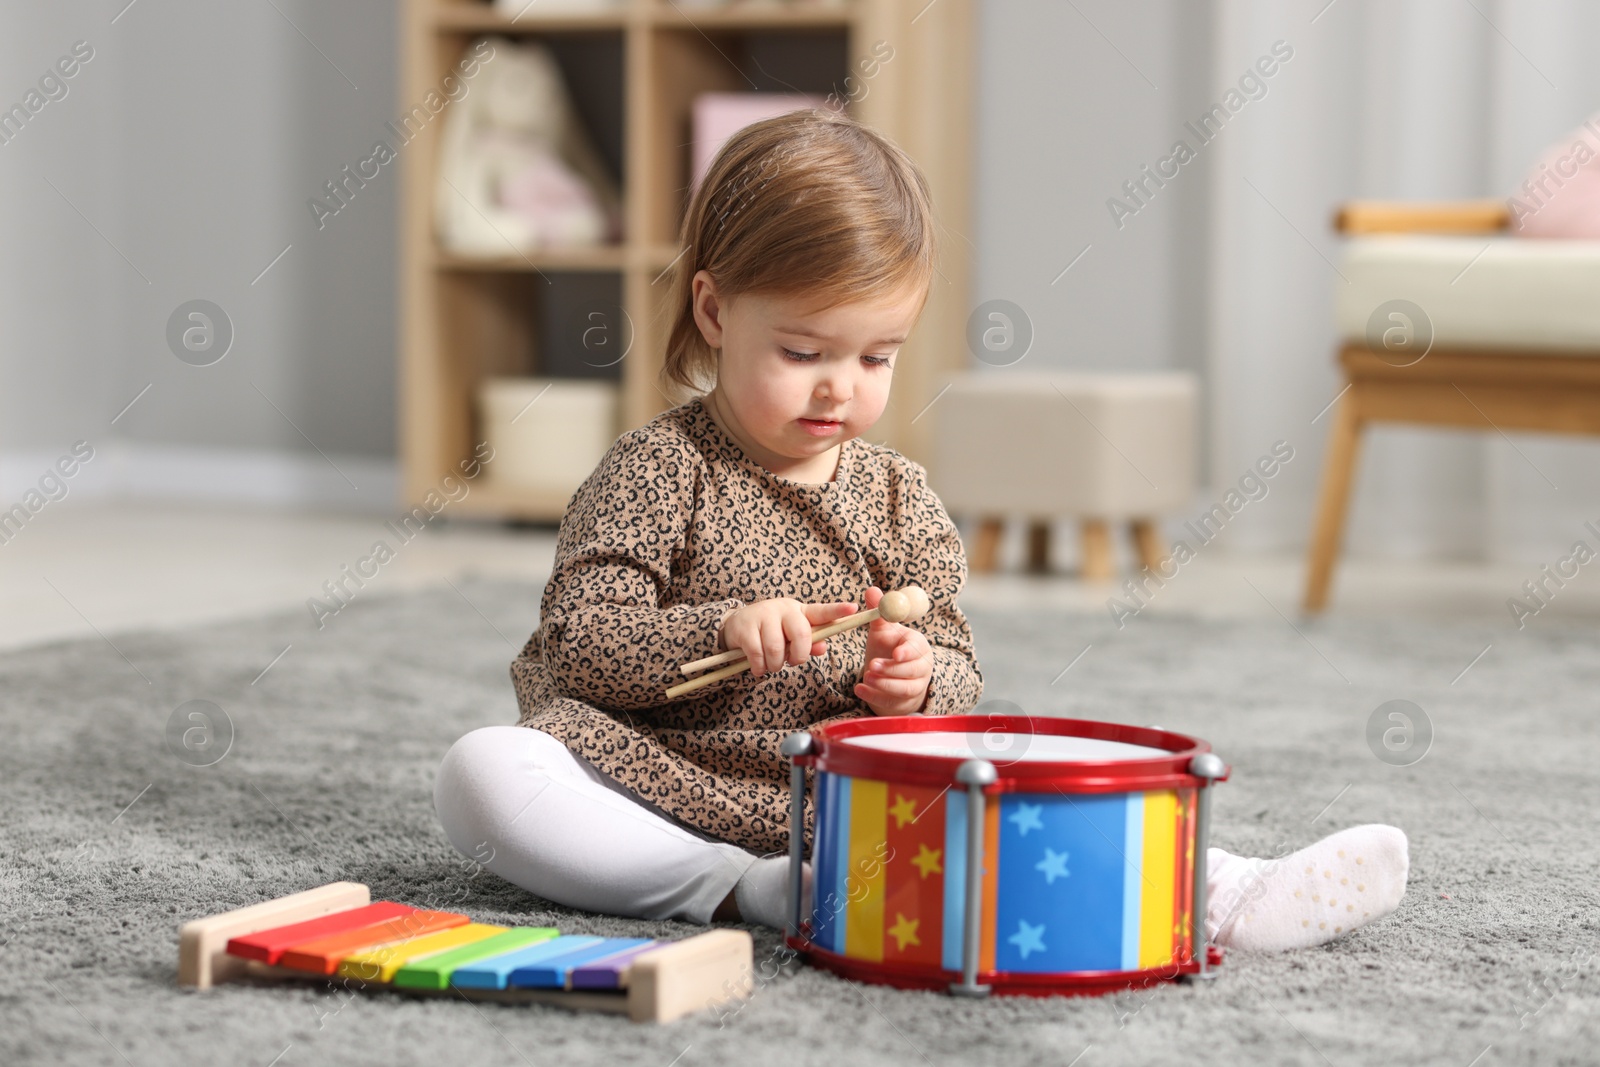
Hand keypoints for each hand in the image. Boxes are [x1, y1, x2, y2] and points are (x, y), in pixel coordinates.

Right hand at [719, 597, 858, 677]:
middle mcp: (783, 609)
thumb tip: (823, 647)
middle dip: (799, 656)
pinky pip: (757, 654)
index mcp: (799, 611)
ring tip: (772, 665)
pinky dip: (760, 667)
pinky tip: (758, 667)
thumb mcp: (792, 635)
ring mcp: (763, 615)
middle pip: (801, 634)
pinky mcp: (745, 627)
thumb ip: (810, 642)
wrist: (737, 625)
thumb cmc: (772, 631)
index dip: (837, 610)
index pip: (821, 611)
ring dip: (775, 665)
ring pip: (776, 648)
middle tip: (792, 662)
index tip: (853, 608)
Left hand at [853, 586, 933, 715]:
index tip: (896, 653)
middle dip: (892, 669)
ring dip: (884, 684)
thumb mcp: (883, 631)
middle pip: (912, 671)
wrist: (893, 676)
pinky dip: (874, 696)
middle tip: (871, 666)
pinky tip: (859, 689)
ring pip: (903, 689)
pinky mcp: (902, 703)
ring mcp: (914, 687)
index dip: (907, 652)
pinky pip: (891, 702)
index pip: (917, 648)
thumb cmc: (889, 648)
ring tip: (865, 677)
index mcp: (917, 646)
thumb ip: (878, 613)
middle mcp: (920, 668)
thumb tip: (872, 590)